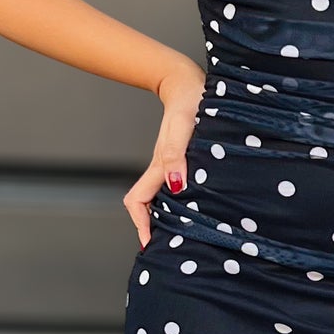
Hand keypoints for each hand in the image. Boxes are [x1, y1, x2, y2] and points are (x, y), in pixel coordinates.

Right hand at [123, 60, 205, 246]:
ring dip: (168, 216)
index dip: (141, 224)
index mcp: (160, 165)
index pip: (138, 201)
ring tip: (183, 235)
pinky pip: (177, 186)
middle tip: (169, 249)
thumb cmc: (190, 102)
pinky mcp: (183, 159)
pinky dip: (180, 202)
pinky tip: (196, 208)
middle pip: (148, 205)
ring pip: (163, 197)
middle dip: (154, 228)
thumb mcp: (184, 126)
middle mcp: (163, 169)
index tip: (150, 243)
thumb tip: (176, 186)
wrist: (190, 83)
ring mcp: (172, 165)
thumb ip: (176, 154)